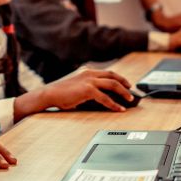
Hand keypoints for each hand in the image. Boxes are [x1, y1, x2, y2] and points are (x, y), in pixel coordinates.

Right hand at [16, 69, 133, 118]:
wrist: (49, 94)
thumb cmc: (60, 93)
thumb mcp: (76, 87)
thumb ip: (88, 88)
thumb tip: (101, 98)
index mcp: (87, 71)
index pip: (107, 73)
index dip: (118, 78)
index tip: (125, 83)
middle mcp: (89, 74)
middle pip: (112, 76)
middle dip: (124, 83)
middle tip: (131, 90)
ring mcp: (89, 81)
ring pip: (112, 85)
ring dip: (123, 92)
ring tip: (129, 99)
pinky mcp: (88, 90)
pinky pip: (105, 98)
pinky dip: (114, 104)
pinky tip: (119, 109)